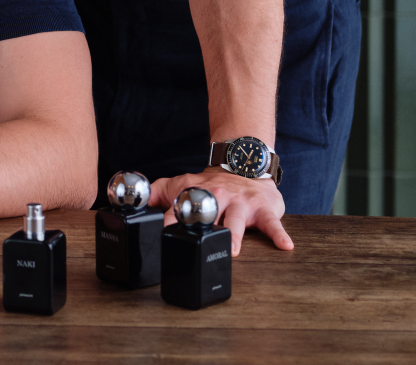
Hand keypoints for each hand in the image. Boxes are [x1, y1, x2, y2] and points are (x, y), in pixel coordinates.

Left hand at [152, 167, 293, 254]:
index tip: (162, 231)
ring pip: (238, 219)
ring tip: (234, 250)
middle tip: (198, 239)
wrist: (245, 165)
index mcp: (196, 193)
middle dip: (204, 225)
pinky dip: (279, 234)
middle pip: (209, 211)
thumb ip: (157, 192)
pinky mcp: (263, 209)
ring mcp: (241, 203)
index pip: (180, 206)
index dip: (170, 219)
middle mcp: (218, 197)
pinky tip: (285, 246)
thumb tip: (131, 202)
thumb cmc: (212, 184)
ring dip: (236, 234)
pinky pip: (272, 224)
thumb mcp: (184, 183)